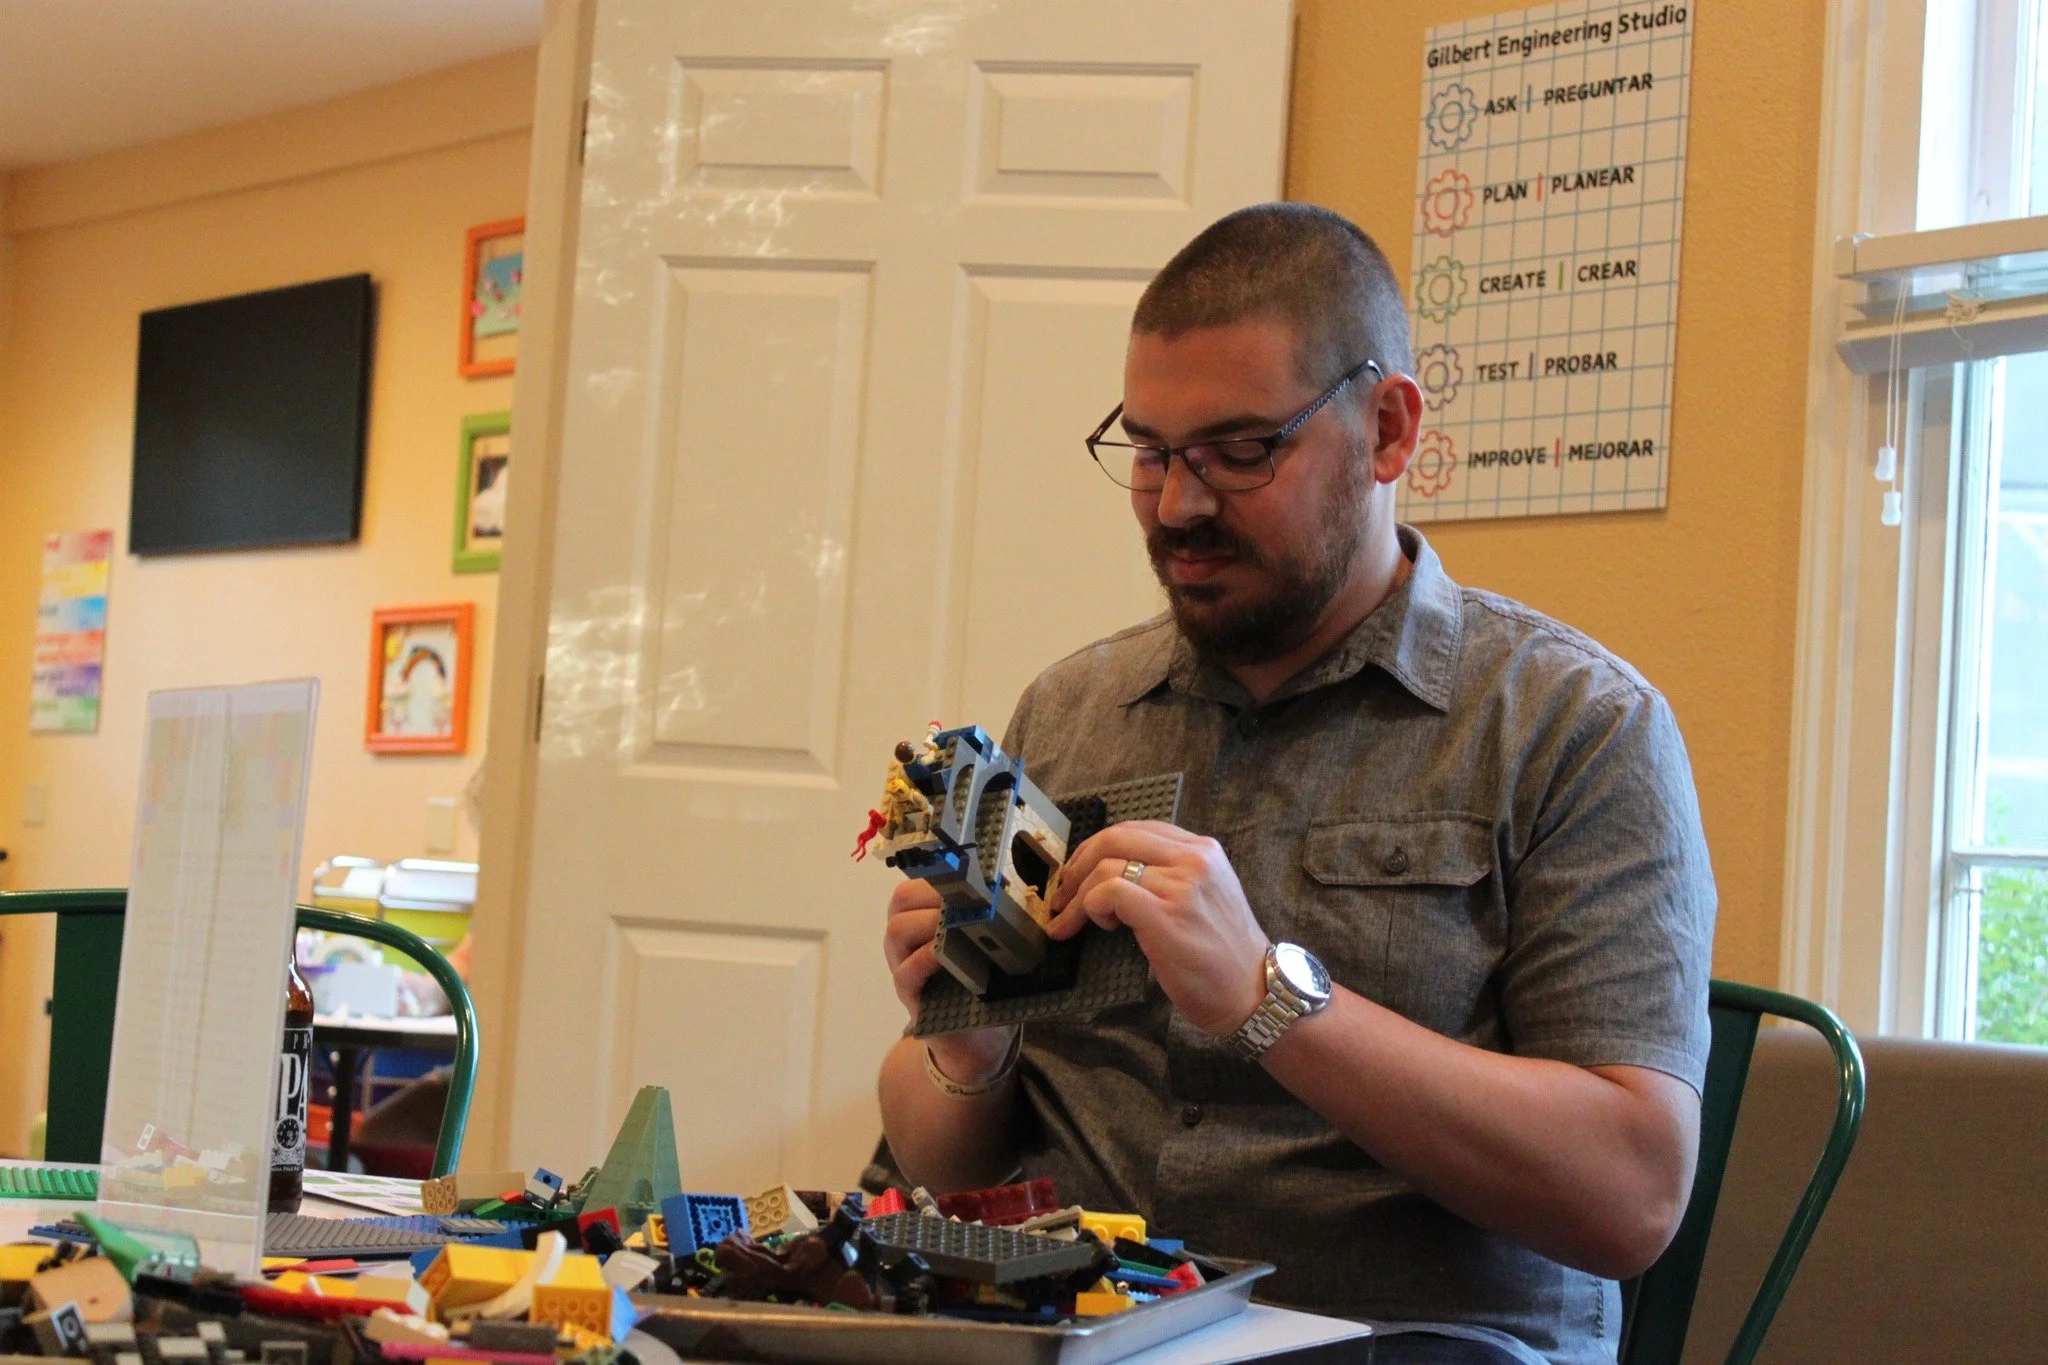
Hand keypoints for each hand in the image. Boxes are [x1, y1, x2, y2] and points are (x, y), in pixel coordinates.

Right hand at [881, 878, 1016, 1083]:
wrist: (982, 1039)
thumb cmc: (988, 981)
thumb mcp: (992, 942)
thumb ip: (993, 915)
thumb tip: (1020, 882)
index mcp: (926, 918)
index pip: (919, 881)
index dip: (940, 872)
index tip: (970, 871)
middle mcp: (908, 938)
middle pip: (901, 900)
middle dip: (933, 893)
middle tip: (964, 900)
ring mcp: (904, 966)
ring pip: (897, 930)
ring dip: (929, 922)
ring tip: (957, 924)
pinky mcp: (910, 997)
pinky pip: (905, 972)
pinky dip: (926, 959)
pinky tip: (947, 954)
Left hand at [1048, 820, 1269, 1036]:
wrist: (1253, 994)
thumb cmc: (1223, 955)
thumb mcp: (1206, 897)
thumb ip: (1170, 876)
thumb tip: (1110, 874)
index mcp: (1203, 850)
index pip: (1136, 830)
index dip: (1097, 847)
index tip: (1079, 871)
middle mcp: (1194, 859)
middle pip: (1115, 838)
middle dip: (1077, 866)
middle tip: (1061, 895)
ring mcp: (1181, 885)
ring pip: (1106, 868)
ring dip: (1078, 897)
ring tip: (1073, 922)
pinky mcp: (1166, 915)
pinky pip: (1109, 892)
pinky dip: (1091, 908)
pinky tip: (1102, 926)